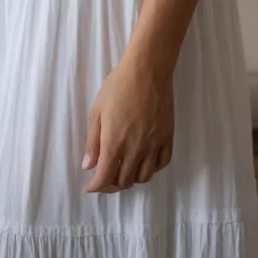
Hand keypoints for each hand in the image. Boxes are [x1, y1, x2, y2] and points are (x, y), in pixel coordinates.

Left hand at [81, 53, 174, 193]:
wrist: (147, 70)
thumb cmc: (118, 86)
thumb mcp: (97, 111)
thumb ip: (93, 141)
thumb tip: (89, 166)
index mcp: (114, 143)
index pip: (105, 178)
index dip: (96, 187)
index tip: (91, 186)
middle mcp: (135, 150)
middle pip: (124, 181)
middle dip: (111, 184)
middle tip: (105, 177)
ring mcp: (154, 145)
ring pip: (144, 177)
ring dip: (131, 178)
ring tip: (124, 170)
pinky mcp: (168, 138)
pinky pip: (161, 164)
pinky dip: (151, 169)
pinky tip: (144, 162)